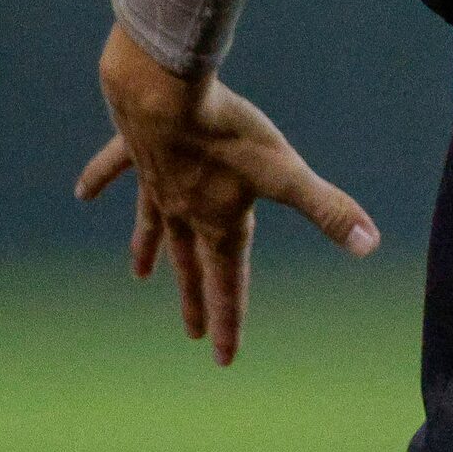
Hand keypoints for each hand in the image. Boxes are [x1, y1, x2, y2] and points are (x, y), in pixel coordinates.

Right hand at [77, 21, 378, 365]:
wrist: (164, 91)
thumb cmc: (227, 132)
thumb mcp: (285, 171)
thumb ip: (326, 208)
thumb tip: (369, 243)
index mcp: (217, 220)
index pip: (228, 281)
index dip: (231, 319)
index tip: (224, 359)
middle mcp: (182, 209)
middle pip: (192, 264)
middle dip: (195, 300)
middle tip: (192, 335)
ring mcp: (154, 180)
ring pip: (154, 225)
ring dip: (149, 251)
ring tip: (140, 277)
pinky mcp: (134, 147)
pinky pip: (114, 169)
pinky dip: (100, 179)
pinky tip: (84, 192)